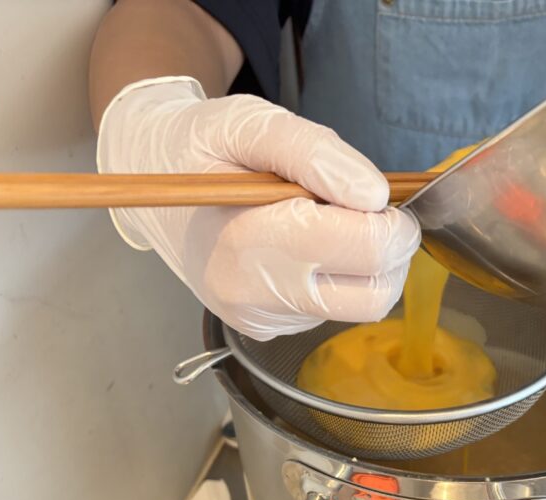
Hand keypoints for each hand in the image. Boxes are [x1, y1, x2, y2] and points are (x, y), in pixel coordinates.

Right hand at [97, 77, 420, 340]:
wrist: (154, 184)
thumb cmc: (202, 149)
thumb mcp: (251, 123)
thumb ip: (314, 152)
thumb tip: (372, 194)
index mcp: (250, 242)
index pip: (368, 249)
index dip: (391, 219)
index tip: (372, 194)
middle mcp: (254, 295)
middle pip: (376, 293)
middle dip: (389, 248)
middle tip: (362, 210)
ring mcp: (262, 319)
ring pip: (362, 307)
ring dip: (367, 266)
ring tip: (328, 223)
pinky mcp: (268, 329)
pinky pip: (334, 312)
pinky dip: (338, 278)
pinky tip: (304, 248)